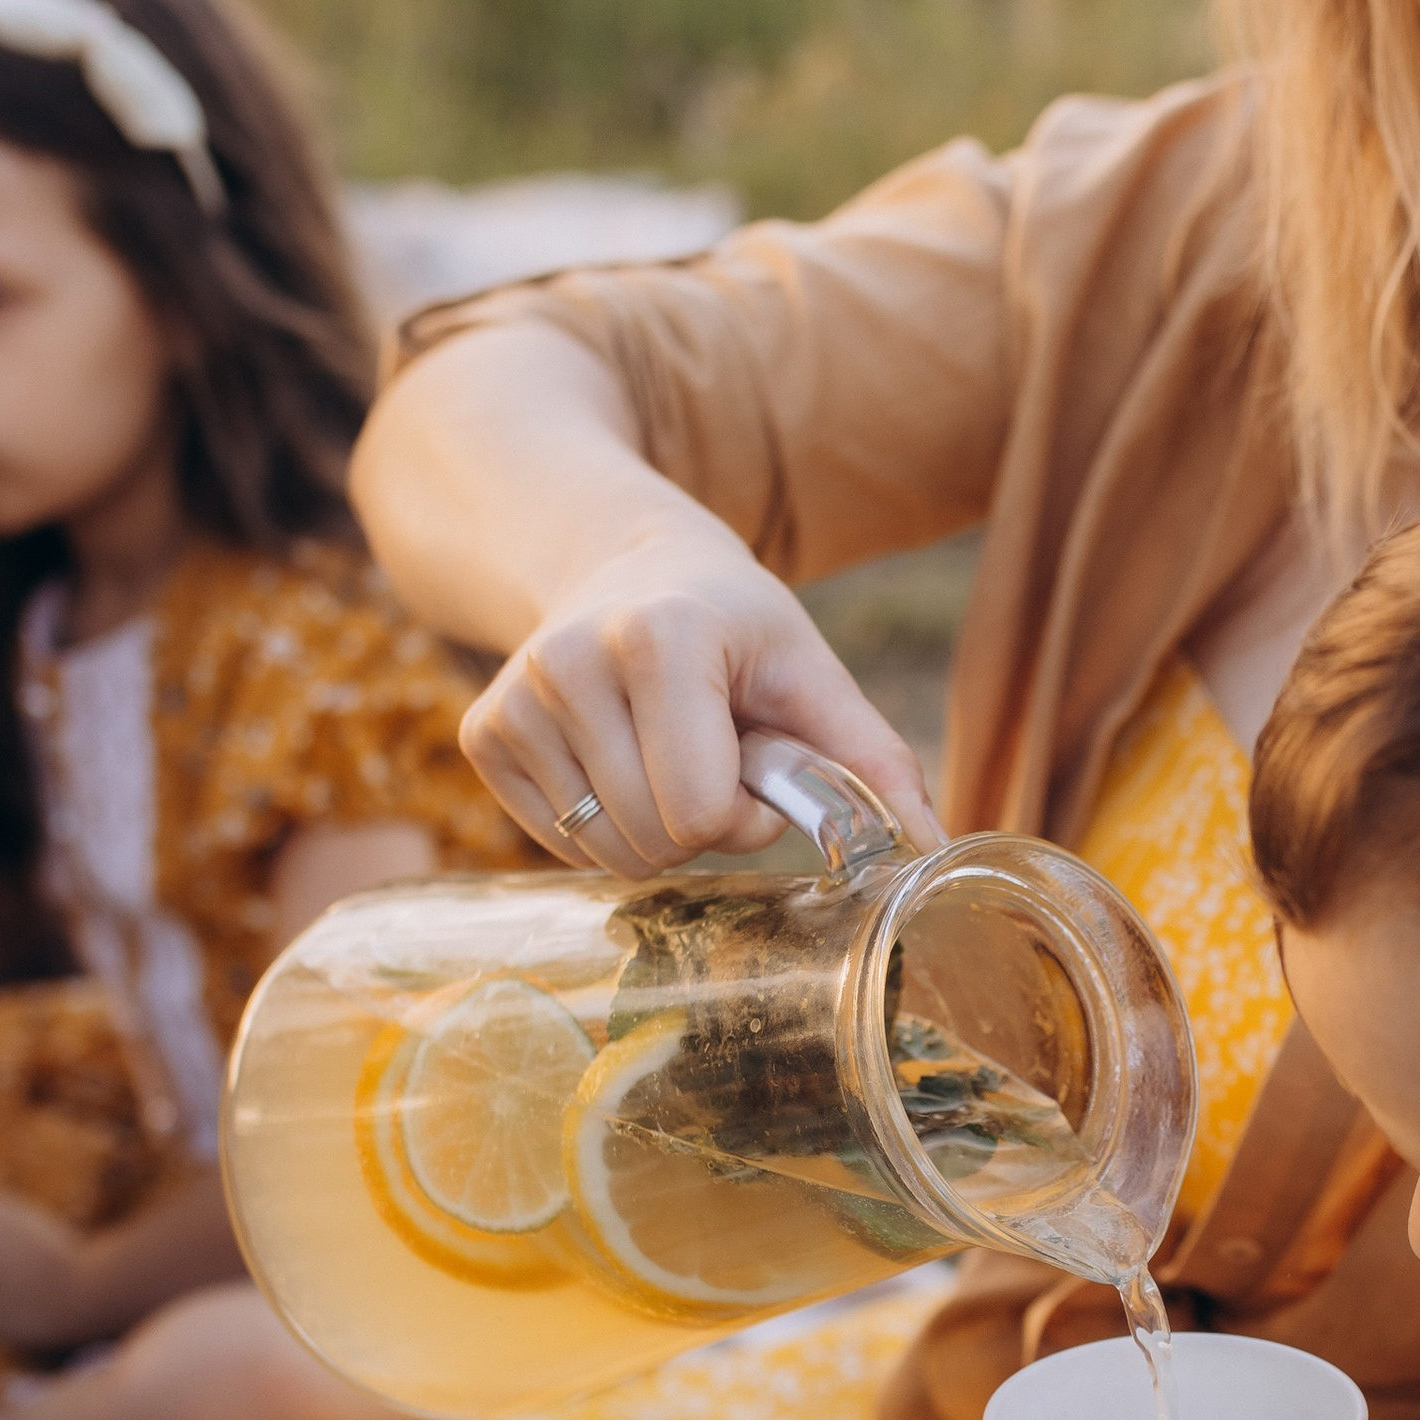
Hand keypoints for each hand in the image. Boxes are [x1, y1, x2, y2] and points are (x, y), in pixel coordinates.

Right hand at [459, 498, 942, 878]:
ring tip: (663, 752)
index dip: (741, 815)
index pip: (699, 813)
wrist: (622, 565)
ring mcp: (515, 699)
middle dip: (700, 826)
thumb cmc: (734, 627)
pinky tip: (616, 759)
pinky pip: (557, 846)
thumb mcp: (810, 672)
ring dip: (653, 830)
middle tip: (708, 756)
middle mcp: (570, 662)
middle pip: (652, 841)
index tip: (750, 762)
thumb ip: (874, 761)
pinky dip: (601, 827)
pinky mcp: (483, 735)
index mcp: (662, 639)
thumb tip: (937, 850)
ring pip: (603, 855)